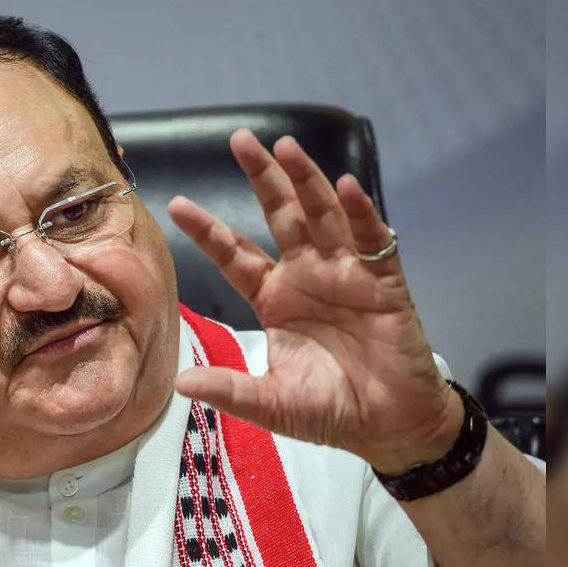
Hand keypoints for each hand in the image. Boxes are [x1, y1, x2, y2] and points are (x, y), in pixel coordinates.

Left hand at [168, 129, 461, 473]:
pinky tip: (345, 186)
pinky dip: (361, 213)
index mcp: (274, 297)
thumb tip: (179, 381)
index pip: (235, 254)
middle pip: (281, 216)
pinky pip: (373, 241)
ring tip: (286, 147)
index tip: (177, 204)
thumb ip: (231, 389)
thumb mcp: (272, 403)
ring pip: (323, 216)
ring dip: (306, 180)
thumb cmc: (331, 409)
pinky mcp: (384, 283)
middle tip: (240, 140)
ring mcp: (346, 274)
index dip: (208, 230)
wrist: (390, 426)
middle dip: (263, 178)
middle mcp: (307, 276)